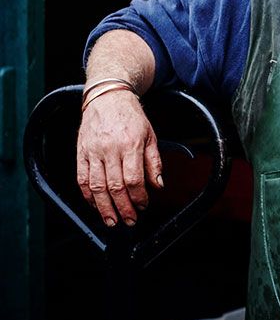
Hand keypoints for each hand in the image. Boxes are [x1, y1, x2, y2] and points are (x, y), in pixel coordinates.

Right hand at [76, 91, 162, 226]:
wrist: (107, 98)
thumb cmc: (131, 117)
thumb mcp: (151, 135)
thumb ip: (154, 162)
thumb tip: (158, 185)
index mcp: (131, 144)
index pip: (134, 178)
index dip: (138, 197)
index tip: (143, 206)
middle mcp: (110, 149)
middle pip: (114, 186)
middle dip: (122, 208)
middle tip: (129, 221)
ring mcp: (93, 152)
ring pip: (96, 186)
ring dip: (103, 208)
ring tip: (111, 221)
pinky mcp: (80, 153)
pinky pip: (81, 179)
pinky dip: (87, 196)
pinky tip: (94, 205)